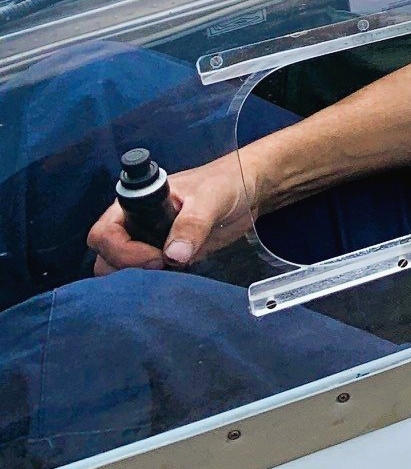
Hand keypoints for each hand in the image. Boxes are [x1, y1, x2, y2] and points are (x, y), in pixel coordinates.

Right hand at [87, 155, 257, 275]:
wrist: (247, 192)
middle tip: (163, 268)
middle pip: (105, 258)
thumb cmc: (225, 183)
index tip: (157, 257)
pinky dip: (155, 285)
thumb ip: (193, 223)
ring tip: (171, 275)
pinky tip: (177, 283)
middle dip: (127, 270)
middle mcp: (134, 225)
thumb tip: (173, 256)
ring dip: (139, 281)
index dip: (122, 251)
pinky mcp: (164, 260)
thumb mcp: (211, 198)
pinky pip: (147, 279)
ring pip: (121, 273)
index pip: (103, 234)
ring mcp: (147, 244)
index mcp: (135, 204)